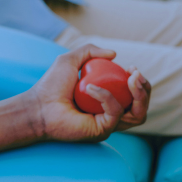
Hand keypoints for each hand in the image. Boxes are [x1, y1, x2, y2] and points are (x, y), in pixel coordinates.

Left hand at [27, 45, 151, 142]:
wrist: (37, 106)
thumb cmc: (50, 86)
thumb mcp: (70, 60)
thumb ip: (89, 52)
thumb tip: (114, 54)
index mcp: (107, 100)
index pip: (134, 95)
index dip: (139, 82)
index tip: (132, 68)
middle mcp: (110, 114)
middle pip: (141, 106)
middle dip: (145, 89)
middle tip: (135, 74)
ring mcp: (108, 124)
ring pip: (138, 114)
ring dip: (139, 94)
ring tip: (130, 78)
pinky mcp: (102, 130)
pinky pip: (115, 113)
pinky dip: (107, 97)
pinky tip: (91, 88)